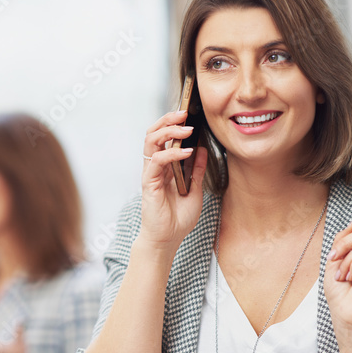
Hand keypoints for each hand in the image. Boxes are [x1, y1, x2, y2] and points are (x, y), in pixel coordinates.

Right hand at [140, 110, 208, 251]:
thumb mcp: (194, 190)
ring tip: (185, 128)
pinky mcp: (149, 183)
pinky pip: (157, 161)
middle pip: (153, 133)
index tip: (188, 114)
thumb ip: (196, 170)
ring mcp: (151, 174)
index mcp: (164, 167)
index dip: (172, 123)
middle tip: (184, 112)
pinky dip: (172, 153)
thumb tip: (202, 150)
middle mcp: (154, 167)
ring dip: (168, 131)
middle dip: (167, 120)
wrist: (167, 240)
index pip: (163, 137)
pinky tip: (187, 151)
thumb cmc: (177, 219)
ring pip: (151, 142)